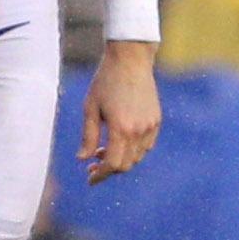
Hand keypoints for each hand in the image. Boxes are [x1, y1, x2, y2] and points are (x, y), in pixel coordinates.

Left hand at [78, 40, 161, 183]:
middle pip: (126, 164)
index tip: (90, 179)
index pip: (112, 164)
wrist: (130, 60)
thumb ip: (87, 136)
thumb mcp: (90, 108)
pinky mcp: (156, 120)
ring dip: (121, 159)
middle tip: (92, 165)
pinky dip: (133, 150)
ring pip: (137, 157)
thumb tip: (82, 159)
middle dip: (108, 169)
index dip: (100, 175)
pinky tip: (119, 142)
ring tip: (102, 150)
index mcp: (121, 128)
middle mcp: (139, 130)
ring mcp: (150, 126)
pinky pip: (147, 145)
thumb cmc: (105, 82)